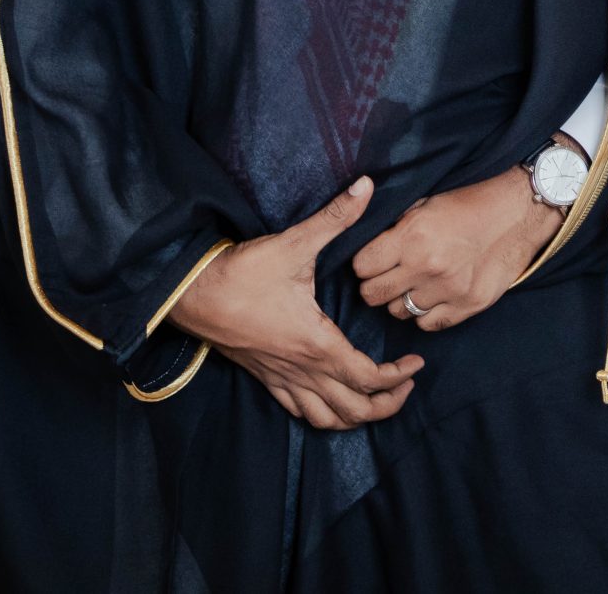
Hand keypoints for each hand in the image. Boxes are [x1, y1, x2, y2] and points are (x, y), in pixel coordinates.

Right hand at [168, 176, 422, 429]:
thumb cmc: (242, 274)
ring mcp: (282, 379)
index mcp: (316, 344)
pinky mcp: (265, 378)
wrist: (190, 296)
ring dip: (356, 416)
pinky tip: (333, 400)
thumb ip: (334, 218)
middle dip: (387, 405)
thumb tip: (367, 186)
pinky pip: (299, 412)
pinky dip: (324, 415)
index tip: (417, 362)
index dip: (398, 377)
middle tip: (406, 385)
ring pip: (326, 419)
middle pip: (354, 411)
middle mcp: (302, 370)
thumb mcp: (293, 244)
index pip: (368, 378)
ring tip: (378, 399)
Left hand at [352, 158, 563, 330]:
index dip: (363, 263)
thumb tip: (365, 245)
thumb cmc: (468, 205)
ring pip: (398, 312)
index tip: (371, 260)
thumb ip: (395, 228)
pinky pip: (427, 324)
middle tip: (386, 276)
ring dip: (400, 300)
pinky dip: (425, 314)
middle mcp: (427, 266)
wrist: (516, 214)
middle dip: (374, 285)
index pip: (361, 266)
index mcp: (412, 236)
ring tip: (413, 284)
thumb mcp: (425, 205)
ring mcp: (448, 289)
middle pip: (373, 295)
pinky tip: (432, 296)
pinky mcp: (467, 306)